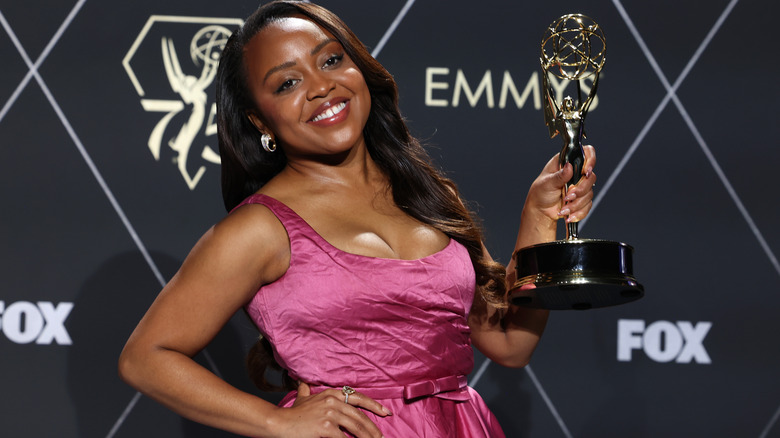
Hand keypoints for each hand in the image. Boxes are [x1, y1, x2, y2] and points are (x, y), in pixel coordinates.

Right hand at [270, 382, 390, 437]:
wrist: (279, 423)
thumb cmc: (293, 413)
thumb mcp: (303, 397)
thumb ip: (306, 390)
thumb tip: (303, 382)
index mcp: (332, 394)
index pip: (358, 397)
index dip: (374, 406)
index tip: (386, 413)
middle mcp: (333, 401)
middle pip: (360, 416)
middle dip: (373, 428)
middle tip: (381, 437)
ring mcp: (330, 414)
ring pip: (356, 428)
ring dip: (367, 437)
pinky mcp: (326, 428)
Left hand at [526, 145, 596, 222]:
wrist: (540, 210)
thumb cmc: (540, 192)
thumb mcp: (547, 183)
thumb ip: (559, 175)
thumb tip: (569, 166)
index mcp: (566, 162)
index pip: (586, 153)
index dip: (590, 160)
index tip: (585, 172)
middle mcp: (575, 172)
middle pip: (591, 177)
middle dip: (580, 190)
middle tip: (568, 196)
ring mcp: (580, 185)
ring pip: (589, 193)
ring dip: (576, 204)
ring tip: (564, 207)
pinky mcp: (582, 198)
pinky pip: (588, 205)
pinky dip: (578, 212)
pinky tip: (568, 214)